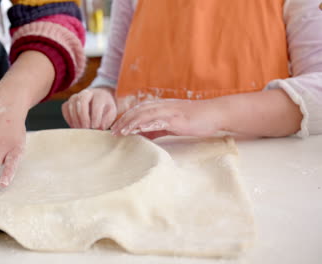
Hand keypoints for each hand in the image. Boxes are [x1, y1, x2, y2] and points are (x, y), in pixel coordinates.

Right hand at [62, 87, 116, 129]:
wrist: (98, 101)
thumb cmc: (105, 109)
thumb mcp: (111, 114)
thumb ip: (106, 120)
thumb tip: (99, 128)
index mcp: (99, 95)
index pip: (96, 105)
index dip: (95, 117)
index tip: (95, 127)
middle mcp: (86, 93)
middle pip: (82, 101)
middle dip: (83, 116)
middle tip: (86, 129)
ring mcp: (76, 96)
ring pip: (72, 105)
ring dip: (75, 119)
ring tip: (80, 130)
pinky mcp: (68, 101)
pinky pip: (65, 108)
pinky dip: (68, 118)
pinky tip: (74, 126)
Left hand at [111, 99, 225, 137]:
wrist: (214, 114)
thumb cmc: (194, 120)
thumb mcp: (171, 125)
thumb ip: (157, 128)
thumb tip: (142, 135)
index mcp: (160, 107)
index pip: (137, 111)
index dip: (124, 119)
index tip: (114, 129)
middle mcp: (162, 106)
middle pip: (136, 111)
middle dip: (122, 121)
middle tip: (111, 132)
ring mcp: (168, 111)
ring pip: (144, 114)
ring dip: (130, 123)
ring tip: (120, 132)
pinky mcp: (176, 118)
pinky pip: (158, 120)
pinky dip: (146, 124)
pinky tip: (138, 129)